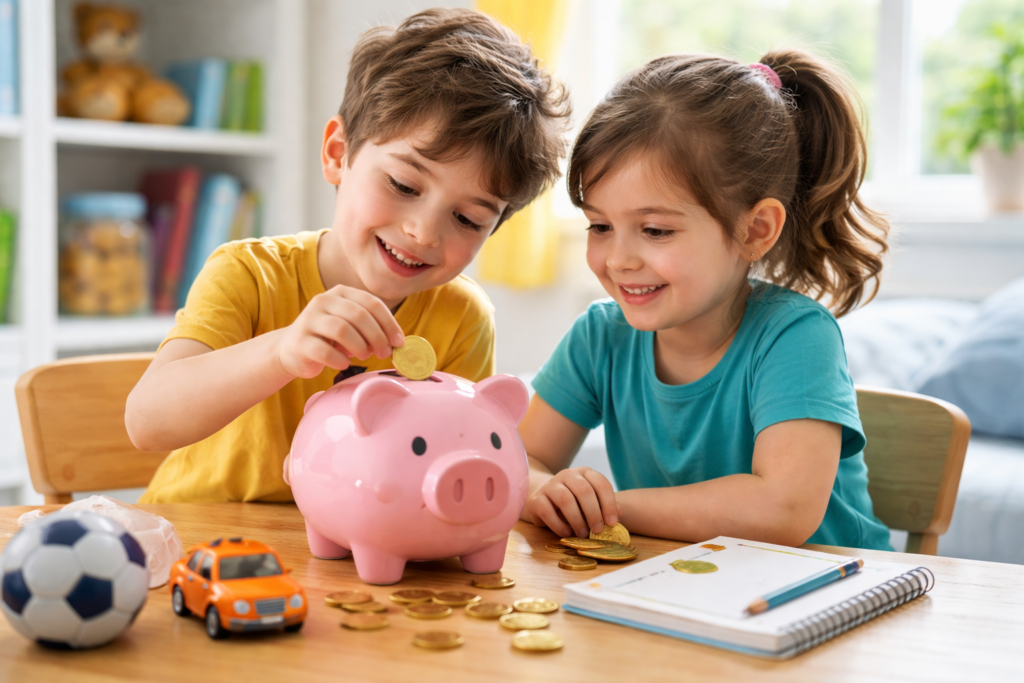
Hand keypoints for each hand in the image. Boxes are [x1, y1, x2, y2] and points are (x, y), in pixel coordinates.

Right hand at [276, 285, 404, 378]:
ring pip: (342, 329)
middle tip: (384, 353)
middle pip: (359, 315)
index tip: (398, 342)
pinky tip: (344, 363)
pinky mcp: (300, 341)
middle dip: (377, 336)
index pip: (371, 303)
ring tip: (364, 356)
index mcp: (340, 293)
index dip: (389, 323)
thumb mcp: (351, 326)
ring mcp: (309, 320)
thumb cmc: (329, 338)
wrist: (291, 350)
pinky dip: (340, 360)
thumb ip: (371, 328)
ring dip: (360, 347)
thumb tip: (396, 342)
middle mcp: (323, 301)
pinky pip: (325, 351)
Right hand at [524, 467, 622, 538]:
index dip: (609, 504)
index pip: (601, 484)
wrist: (542, 498)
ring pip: (566, 499)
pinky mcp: (536, 499)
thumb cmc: (572, 502)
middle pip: (584, 491)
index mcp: (584, 473)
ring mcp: (550, 485)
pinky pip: (547, 511)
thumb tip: (619, 514)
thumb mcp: (590, 502)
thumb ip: (604, 506)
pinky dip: (559, 525)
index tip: (612, 523)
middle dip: (594, 513)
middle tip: (598, 531)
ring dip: (577, 520)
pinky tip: (567, 532)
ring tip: (583, 534)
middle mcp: (567, 475)